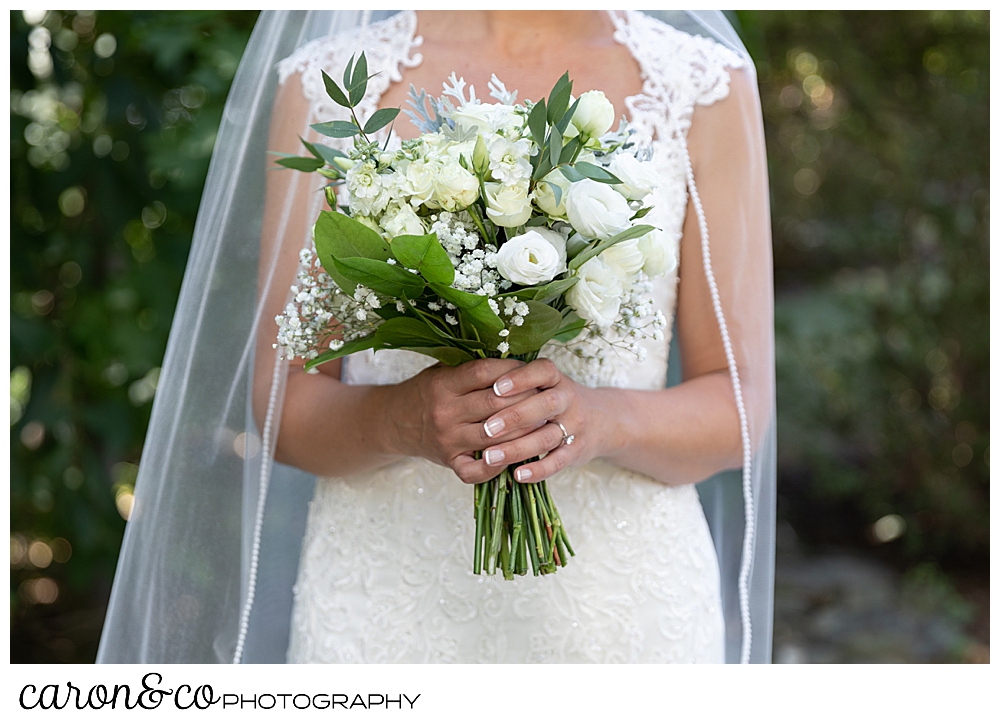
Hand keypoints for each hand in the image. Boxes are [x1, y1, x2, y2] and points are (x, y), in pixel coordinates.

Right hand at [387, 358, 535, 483]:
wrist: (396, 422)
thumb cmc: (429, 391)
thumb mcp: (443, 369)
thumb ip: (472, 364)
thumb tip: (515, 351)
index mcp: (443, 384)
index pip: (485, 372)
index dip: (513, 370)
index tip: (531, 369)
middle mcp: (445, 412)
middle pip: (495, 404)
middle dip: (526, 399)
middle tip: (546, 396)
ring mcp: (448, 440)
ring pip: (495, 437)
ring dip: (524, 431)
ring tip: (543, 422)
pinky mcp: (450, 462)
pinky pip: (478, 471)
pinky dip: (500, 466)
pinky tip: (516, 456)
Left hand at [478, 358, 607, 483]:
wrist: (601, 420)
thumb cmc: (557, 399)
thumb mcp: (544, 383)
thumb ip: (518, 380)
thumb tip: (476, 380)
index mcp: (556, 379)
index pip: (543, 371)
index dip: (520, 378)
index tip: (496, 387)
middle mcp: (568, 400)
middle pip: (545, 404)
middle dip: (514, 416)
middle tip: (486, 428)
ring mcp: (574, 426)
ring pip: (547, 437)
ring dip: (518, 448)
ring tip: (490, 457)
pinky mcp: (576, 451)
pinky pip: (558, 462)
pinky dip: (538, 470)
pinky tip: (517, 475)